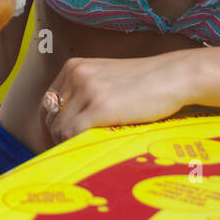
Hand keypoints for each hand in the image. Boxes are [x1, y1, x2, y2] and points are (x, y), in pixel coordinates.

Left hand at [41, 53, 192, 146]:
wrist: (172, 76)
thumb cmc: (143, 82)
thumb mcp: (105, 78)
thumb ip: (84, 92)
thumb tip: (65, 123)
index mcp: (74, 66)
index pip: (47, 102)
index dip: (49, 125)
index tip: (57, 142)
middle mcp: (76, 74)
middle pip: (50, 116)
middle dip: (55, 137)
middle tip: (68, 152)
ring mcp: (88, 89)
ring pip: (59, 126)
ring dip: (66, 144)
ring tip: (82, 151)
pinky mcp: (100, 106)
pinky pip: (72, 132)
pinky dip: (74, 145)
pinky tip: (87, 149)